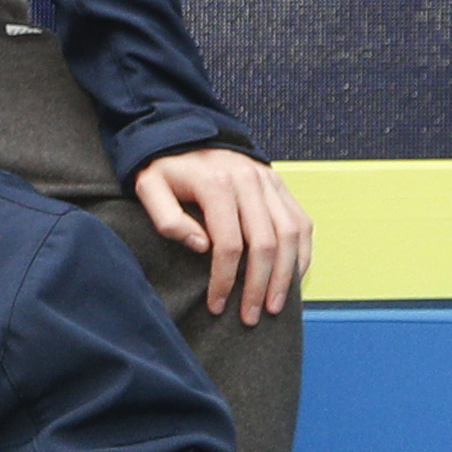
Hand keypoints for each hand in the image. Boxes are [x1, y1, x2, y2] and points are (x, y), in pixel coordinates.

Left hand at [132, 145, 308, 324]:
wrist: (186, 134)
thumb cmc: (165, 169)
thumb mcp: (150, 189)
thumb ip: (168, 219)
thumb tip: (202, 247)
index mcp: (217, 185)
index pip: (229, 244)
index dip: (225, 280)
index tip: (217, 305)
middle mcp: (250, 181)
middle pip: (266, 243)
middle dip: (260, 286)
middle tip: (251, 317)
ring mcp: (270, 181)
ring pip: (291, 234)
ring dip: (286, 275)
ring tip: (275, 306)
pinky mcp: (281, 185)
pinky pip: (301, 223)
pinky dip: (301, 253)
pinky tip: (292, 279)